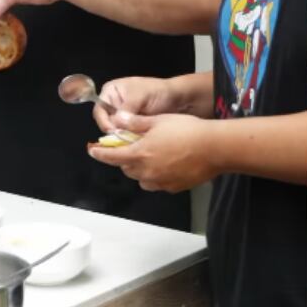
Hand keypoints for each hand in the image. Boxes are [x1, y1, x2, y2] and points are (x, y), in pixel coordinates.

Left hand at [87, 113, 217, 192]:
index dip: (100, 153)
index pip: (112, 156)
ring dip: (140, 168)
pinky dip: (156, 175)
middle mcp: (146, 172)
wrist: (214, 148)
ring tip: (151, 156)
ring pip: (142, 178)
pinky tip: (167, 164)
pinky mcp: (173, 188)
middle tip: (131, 146)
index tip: (92, 150)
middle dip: (125, 158)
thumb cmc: (186, 130)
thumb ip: (135, 123)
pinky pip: (158, 183)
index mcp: (139, 154)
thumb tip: (118, 120)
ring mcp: (160, 182)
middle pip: (127, 168)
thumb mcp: (158, 120)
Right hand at [92, 76, 180, 133]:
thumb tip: (117, 121)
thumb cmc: (158, 91)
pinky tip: (137, 141)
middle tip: (124, 138)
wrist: (177, 99)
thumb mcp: (141, 95)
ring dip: (123, 136)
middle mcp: (113, 105)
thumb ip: (128, 107)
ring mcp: (122, 117)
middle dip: (115, 131)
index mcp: (111, 92)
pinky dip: (130, 139)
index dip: (104, 121)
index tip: (113, 131)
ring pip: (115, 131)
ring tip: (133, 139)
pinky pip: (125, 136)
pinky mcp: (130, 127)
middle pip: (106, 123)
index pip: (100, 110)